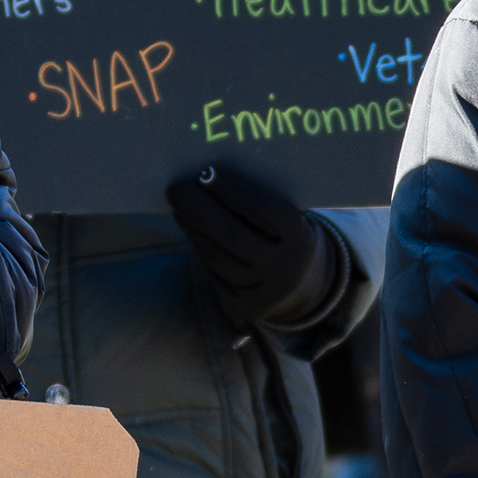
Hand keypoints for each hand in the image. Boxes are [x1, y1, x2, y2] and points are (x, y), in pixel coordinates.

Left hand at [166, 166, 347, 333]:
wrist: (300, 283)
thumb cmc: (284, 235)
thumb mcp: (286, 218)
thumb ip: (258, 202)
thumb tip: (210, 177)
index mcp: (299, 238)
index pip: (264, 209)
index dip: (232, 190)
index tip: (205, 171)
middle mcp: (282, 268)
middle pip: (233, 236)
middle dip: (200, 209)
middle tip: (177, 188)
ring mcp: (261, 291)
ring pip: (216, 256)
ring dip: (192, 228)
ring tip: (179, 206)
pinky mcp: (240, 306)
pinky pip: (212, 272)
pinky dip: (198, 247)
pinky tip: (190, 229)